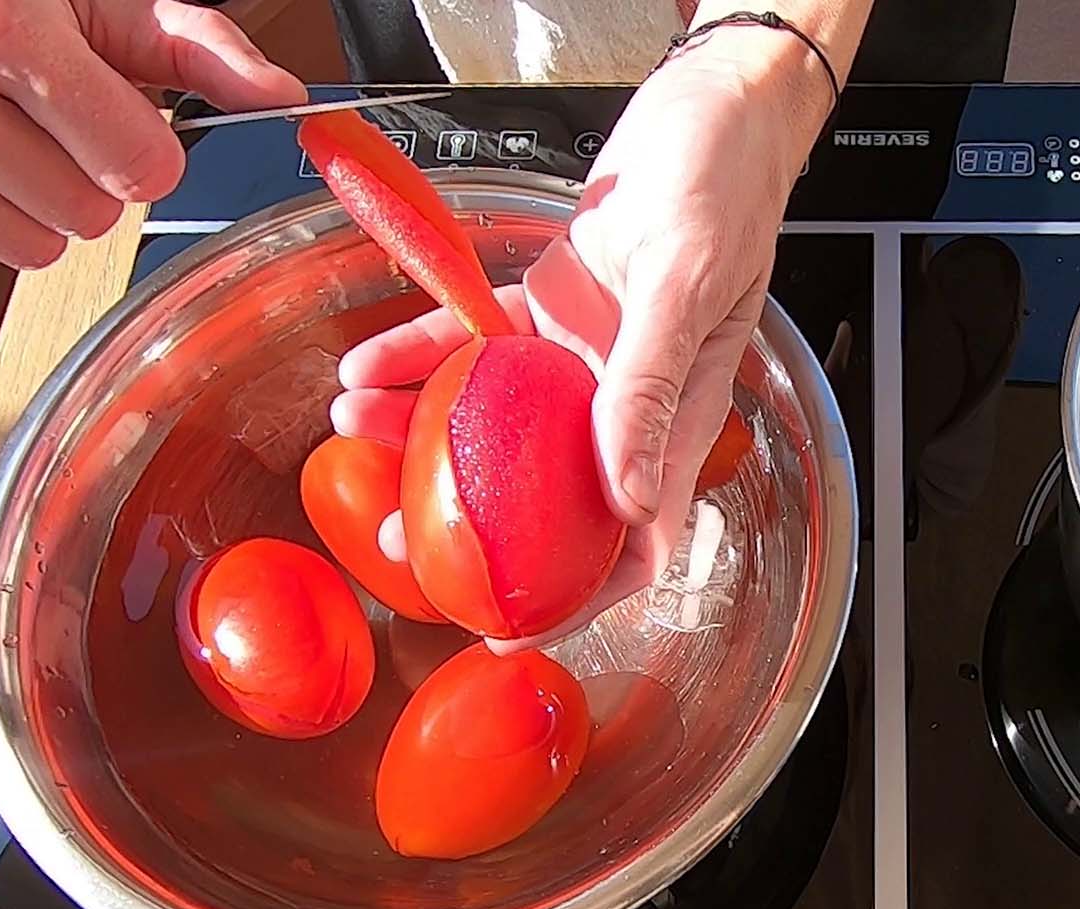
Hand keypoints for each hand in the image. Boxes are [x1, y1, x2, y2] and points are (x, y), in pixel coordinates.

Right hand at [0, 0, 304, 268]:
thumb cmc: (16, 5)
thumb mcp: (109, 6)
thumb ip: (202, 49)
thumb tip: (281, 95)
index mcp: (11, 36)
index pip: (136, 165)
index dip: (150, 154)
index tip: (129, 125)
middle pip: (87, 215)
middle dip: (95, 181)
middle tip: (68, 131)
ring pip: (33, 248)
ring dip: (44, 211)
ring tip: (27, 147)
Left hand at [332, 29, 829, 652]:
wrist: (709, 108)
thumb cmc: (724, 184)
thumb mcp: (688, 286)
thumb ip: (652, 391)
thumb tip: (627, 500)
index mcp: (677, 416)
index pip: (636, 537)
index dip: (580, 596)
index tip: (513, 629)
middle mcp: (626, 401)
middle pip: (548, 494)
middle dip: (475, 526)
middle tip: (404, 543)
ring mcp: (584, 359)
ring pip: (496, 424)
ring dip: (422, 432)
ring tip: (355, 430)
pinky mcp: (551, 310)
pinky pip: (475, 347)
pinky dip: (420, 356)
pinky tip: (369, 366)